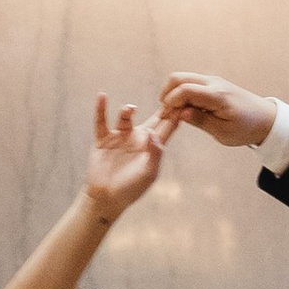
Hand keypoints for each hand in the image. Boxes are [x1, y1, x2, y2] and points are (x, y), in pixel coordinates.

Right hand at [84, 93, 168, 226]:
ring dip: (128, 110)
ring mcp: (120, 137)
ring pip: (126, 117)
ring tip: (130, 109)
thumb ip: (154, 154)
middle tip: (169, 90)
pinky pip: (101, 121)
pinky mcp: (103, 139)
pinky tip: (102, 96)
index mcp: (153, 147)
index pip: (168, 127)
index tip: (186, 101)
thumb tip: (154, 133)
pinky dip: (101, 109)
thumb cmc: (131, 190)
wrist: (107, 198)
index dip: (177, 115)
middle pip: (152, 118)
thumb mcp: (148, 174)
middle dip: (161, 106)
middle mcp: (138, 138)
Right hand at [158, 72, 275, 149]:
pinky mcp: (212, 84)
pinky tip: (183, 109)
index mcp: (217, 95)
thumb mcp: (223, 132)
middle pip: (178, 78)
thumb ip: (200, 121)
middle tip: (165, 114)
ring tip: (173, 113)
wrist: (266, 119)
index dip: (170, 103)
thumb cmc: (246, 128)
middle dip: (166, 94)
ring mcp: (213, 81)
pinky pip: (190, 83)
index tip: (166, 118)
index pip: (184, 90)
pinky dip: (181, 93)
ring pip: (182, 78)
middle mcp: (213, 83)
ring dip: (173, 93)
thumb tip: (180, 114)